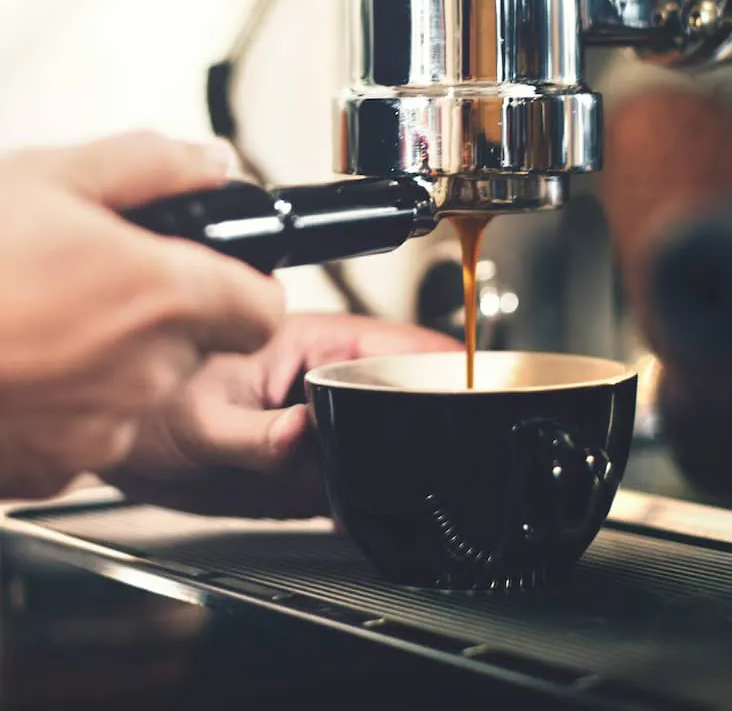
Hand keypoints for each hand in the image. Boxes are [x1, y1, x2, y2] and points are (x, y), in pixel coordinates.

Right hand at [0, 132, 282, 499]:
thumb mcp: (46, 178)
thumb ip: (150, 165)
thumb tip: (211, 163)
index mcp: (159, 295)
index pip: (261, 309)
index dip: (243, 287)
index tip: (219, 276)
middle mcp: (142, 371)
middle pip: (200, 348)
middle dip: (166, 318)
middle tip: (99, 287)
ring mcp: (97, 431)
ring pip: (140, 393)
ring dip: (112, 364)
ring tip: (42, 324)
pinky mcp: (50, 472)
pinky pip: (85, 436)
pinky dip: (64, 407)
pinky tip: (18, 369)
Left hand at [102, 312, 460, 518]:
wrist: (129, 445)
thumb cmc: (155, 409)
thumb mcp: (201, 425)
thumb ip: (255, 436)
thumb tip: (303, 436)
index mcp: (316, 344)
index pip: (404, 344)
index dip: (448, 365)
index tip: (475, 390)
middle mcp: (332, 378)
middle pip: (412, 391)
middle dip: (435, 419)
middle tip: (449, 456)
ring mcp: (330, 420)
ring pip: (394, 435)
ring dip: (408, 460)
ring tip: (416, 486)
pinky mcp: (320, 460)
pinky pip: (366, 474)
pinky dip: (379, 494)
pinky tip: (378, 514)